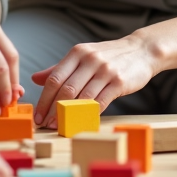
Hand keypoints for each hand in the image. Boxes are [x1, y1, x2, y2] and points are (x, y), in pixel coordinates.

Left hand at [31, 33, 158, 128]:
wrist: (142, 50)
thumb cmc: (109, 56)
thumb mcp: (83, 56)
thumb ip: (60, 68)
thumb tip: (35, 78)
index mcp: (78, 53)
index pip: (55, 78)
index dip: (44, 99)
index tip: (37, 115)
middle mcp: (90, 59)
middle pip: (66, 90)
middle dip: (53, 111)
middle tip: (46, 125)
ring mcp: (106, 70)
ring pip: (82, 98)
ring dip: (69, 115)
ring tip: (61, 126)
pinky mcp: (119, 82)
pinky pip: (100, 102)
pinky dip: (89, 114)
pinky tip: (81, 122)